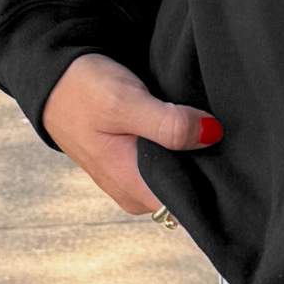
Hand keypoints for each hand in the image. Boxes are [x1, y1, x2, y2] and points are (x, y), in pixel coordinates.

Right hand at [42, 52, 220, 215]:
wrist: (53, 77)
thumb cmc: (82, 93)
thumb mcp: (125, 104)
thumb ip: (168, 124)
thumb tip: (211, 134)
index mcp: (134, 190)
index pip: (189, 205)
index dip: (214, 182)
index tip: (229, 154)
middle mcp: (136, 192)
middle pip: (189, 188)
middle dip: (207, 162)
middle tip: (220, 130)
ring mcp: (135, 177)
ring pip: (181, 171)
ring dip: (194, 150)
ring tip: (203, 123)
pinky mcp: (136, 159)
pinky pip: (170, 158)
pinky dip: (181, 142)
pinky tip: (189, 124)